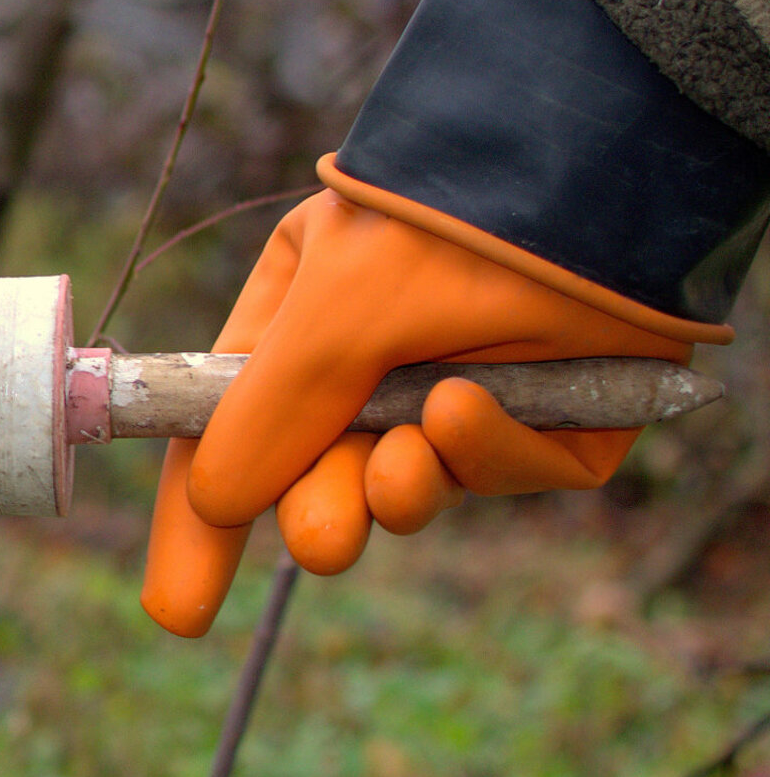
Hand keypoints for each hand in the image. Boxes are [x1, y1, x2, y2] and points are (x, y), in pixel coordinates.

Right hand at [141, 184, 691, 636]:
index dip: (203, 518)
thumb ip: (269, 410)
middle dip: (321, 513)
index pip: (233, 429)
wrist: (598, 167)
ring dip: (402, 488)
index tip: (179, 609)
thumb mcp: (333, 309)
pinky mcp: (548, 422)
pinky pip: (501, 469)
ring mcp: (464, 388)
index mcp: (304, 315)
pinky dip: (483, 452)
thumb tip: (213, 500)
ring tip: (408, 464)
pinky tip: (470, 405)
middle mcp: (378, 357)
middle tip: (326, 540)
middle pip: (322, 474)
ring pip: (411, 486)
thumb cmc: (442, 219)